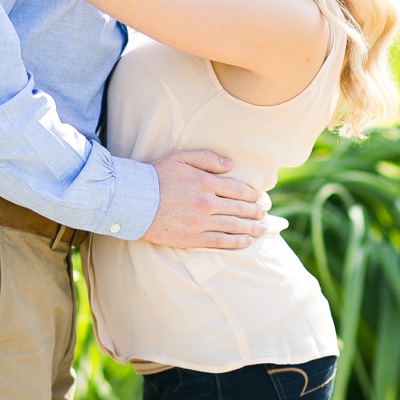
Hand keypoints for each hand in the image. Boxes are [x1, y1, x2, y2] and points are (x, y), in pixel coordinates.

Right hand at [144, 149, 267, 249]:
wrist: (134, 201)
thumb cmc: (156, 176)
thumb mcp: (180, 157)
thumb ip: (207, 158)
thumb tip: (231, 165)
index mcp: (205, 182)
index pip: (238, 189)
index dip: (252, 195)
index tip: (259, 198)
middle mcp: (206, 203)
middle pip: (240, 209)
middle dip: (256, 212)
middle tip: (265, 213)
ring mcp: (200, 223)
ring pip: (234, 226)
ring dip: (252, 228)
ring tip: (263, 228)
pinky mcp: (192, 238)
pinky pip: (220, 241)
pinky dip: (236, 242)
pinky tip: (247, 241)